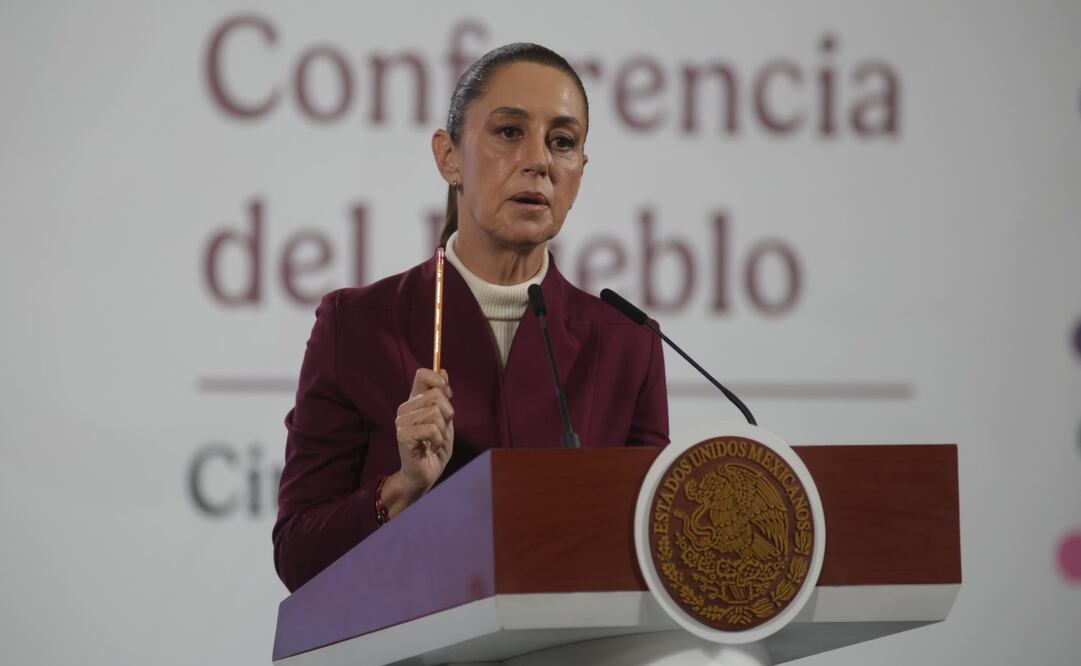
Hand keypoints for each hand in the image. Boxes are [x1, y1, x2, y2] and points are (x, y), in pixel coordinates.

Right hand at [383, 368, 453, 517]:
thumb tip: (443, 369)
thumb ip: (443, 397)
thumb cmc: (434, 448)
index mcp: (415, 401)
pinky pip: (431, 429)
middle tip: (441, 430)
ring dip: (442, 431)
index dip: (439, 382)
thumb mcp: (445, 419)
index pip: (422, 374)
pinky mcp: (402, 435)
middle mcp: (406, 408)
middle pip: (436, 395)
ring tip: (435, 441)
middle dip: (448, 414)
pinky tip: (431, 447)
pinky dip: (438, 441)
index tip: (447, 396)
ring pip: (435, 413)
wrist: (425, 475)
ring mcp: (401, 421)